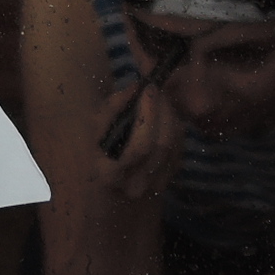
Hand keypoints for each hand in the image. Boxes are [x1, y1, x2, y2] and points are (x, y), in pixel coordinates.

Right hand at [94, 80, 180, 201]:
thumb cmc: (99, 148)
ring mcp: (154, 187)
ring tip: (161, 99)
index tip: (148, 88)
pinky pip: (179, 150)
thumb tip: (136, 88)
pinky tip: (165, 117)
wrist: (111, 179)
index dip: (148, 115)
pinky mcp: (168, 181)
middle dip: (163, 111)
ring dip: (171, 117)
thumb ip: (113, 106)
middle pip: (161, 145)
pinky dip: (176, 129)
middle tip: (158, 89)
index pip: (139, 147)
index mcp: (110, 176)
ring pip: (173, 146)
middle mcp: (135, 186)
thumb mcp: (96, 127)